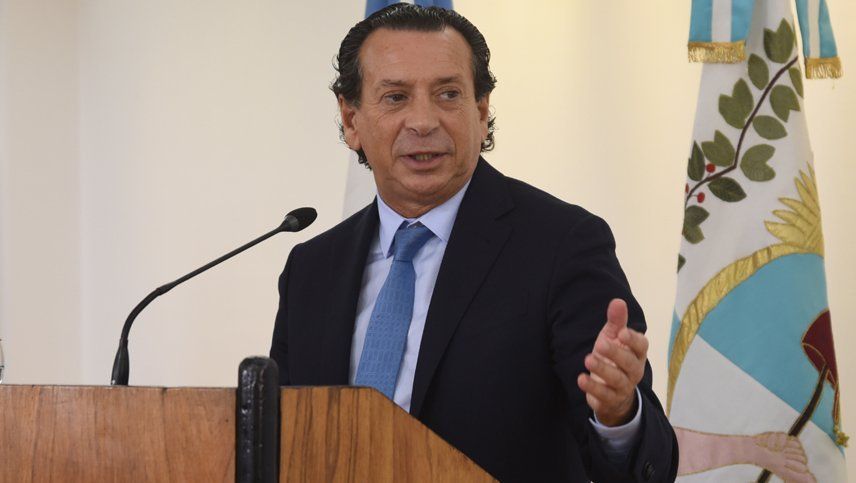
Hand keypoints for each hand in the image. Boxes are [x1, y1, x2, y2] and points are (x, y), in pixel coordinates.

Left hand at [577, 298, 647, 425]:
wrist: (611, 391)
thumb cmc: (613, 358)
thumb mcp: (613, 338)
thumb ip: (616, 321)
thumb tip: (618, 301)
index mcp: (636, 354)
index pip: (641, 346)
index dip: (633, 340)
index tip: (622, 333)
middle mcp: (634, 371)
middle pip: (629, 363)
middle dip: (615, 354)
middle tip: (599, 344)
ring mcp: (623, 387)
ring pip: (617, 380)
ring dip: (602, 370)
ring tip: (587, 360)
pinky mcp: (610, 400)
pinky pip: (604, 396)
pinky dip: (593, 389)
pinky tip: (581, 379)